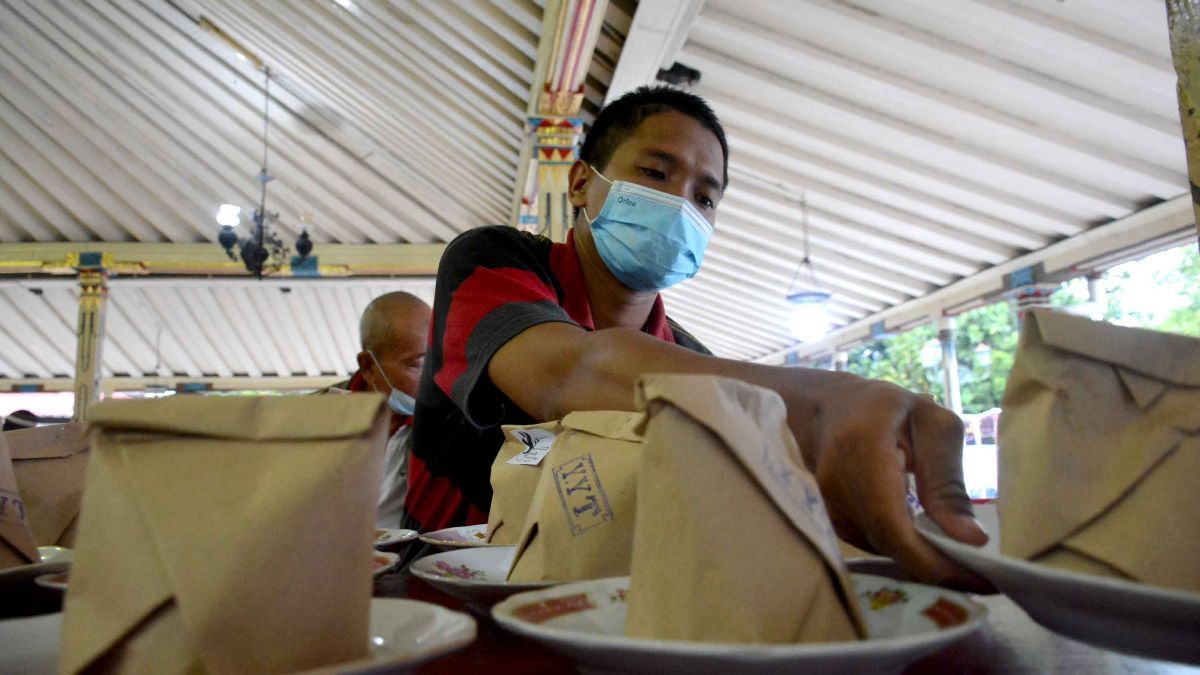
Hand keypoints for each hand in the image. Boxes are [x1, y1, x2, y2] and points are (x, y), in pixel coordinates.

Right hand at [800, 375, 993, 591]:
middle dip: (938, 565)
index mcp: (861, 451)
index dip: (934, 561)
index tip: (982, 581)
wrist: (826, 410)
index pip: (893, 524)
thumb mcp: (931, 425)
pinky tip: (925, 538)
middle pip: (890, 544)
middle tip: (982, 573)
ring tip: (957, 552)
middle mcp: (834, 486)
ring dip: (922, 557)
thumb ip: (948, 481)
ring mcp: (825, 507)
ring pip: (883, 549)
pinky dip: (902, 546)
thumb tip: (970, 540)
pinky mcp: (827, 521)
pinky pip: (873, 544)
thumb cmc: (885, 409)